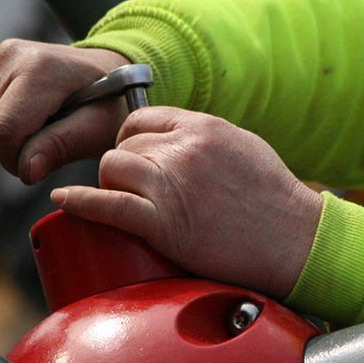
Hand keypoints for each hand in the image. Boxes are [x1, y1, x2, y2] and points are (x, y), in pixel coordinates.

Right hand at [0, 40, 130, 183]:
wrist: (105, 74)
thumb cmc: (109, 104)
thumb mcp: (100, 129)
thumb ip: (63, 146)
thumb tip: (26, 170)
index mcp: (41, 68)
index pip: (4, 129)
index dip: (16, 161)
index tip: (38, 166)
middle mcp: (8, 57)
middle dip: (2, 157)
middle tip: (34, 155)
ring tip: (15, 149)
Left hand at [50, 107, 323, 298]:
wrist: (297, 242)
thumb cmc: (278, 203)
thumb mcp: (244, 149)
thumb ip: (206, 140)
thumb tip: (179, 142)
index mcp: (203, 127)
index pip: (141, 120)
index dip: (131, 142)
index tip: (134, 161)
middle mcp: (184, 148)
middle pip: (124, 146)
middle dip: (124, 168)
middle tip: (136, 192)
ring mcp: (173, 184)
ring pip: (112, 169)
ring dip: (112, 186)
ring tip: (125, 204)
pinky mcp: (165, 223)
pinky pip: (107, 205)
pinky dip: (81, 202)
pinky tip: (65, 200)